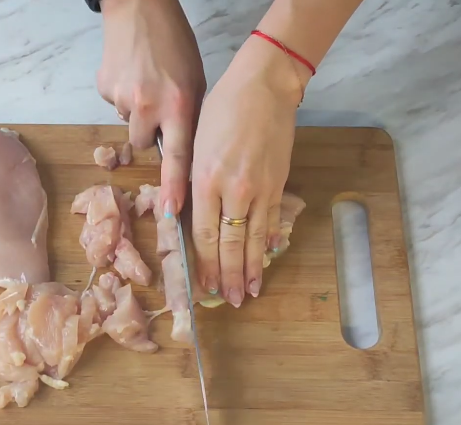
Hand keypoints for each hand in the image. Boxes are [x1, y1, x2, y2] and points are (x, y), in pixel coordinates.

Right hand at [97, 0, 205, 215]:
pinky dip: (122, 94)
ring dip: (136, 111)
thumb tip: (181, 151)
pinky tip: (130, 73)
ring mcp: (122, 98)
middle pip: (143, 143)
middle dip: (149, 129)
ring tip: (144, 82)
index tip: (171, 213)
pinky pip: (115, 105)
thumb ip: (188, 117)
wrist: (139, 9)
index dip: (175, 187)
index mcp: (178, 104)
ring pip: (128, 123)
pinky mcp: (104, 88)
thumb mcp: (195, 82)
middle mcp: (148, 105)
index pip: (177, 157)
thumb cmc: (174, 45)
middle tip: (157, 102)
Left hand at [190, 36, 308, 307]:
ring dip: (251, 269)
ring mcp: (260, 189)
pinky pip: (273, 221)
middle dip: (229, 276)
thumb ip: (190, 182)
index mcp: (206, 181)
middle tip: (230, 300)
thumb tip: (181, 212)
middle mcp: (234, 191)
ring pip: (254, 239)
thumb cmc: (222, 109)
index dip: (204, 265)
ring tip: (250, 293)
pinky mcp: (279, 183)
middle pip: (229, 244)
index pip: (203, 235)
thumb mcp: (195, 144)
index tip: (204, 286)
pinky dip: (269, 242)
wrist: (264, 87)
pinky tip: (268, 258)